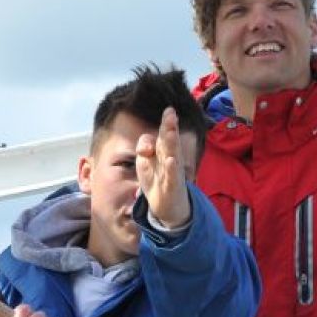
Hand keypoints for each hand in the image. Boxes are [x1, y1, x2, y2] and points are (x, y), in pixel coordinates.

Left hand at [135, 107, 194, 228]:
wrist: (168, 206)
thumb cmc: (157, 179)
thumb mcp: (147, 161)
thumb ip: (145, 148)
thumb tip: (144, 147)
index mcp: (163, 152)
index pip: (164, 135)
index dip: (167, 123)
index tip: (169, 110)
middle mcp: (170, 159)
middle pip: (169, 141)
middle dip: (170, 127)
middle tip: (171, 113)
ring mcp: (172, 172)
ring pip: (172, 156)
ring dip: (172, 143)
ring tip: (171, 131)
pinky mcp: (171, 187)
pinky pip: (171, 176)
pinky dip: (171, 169)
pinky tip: (171, 160)